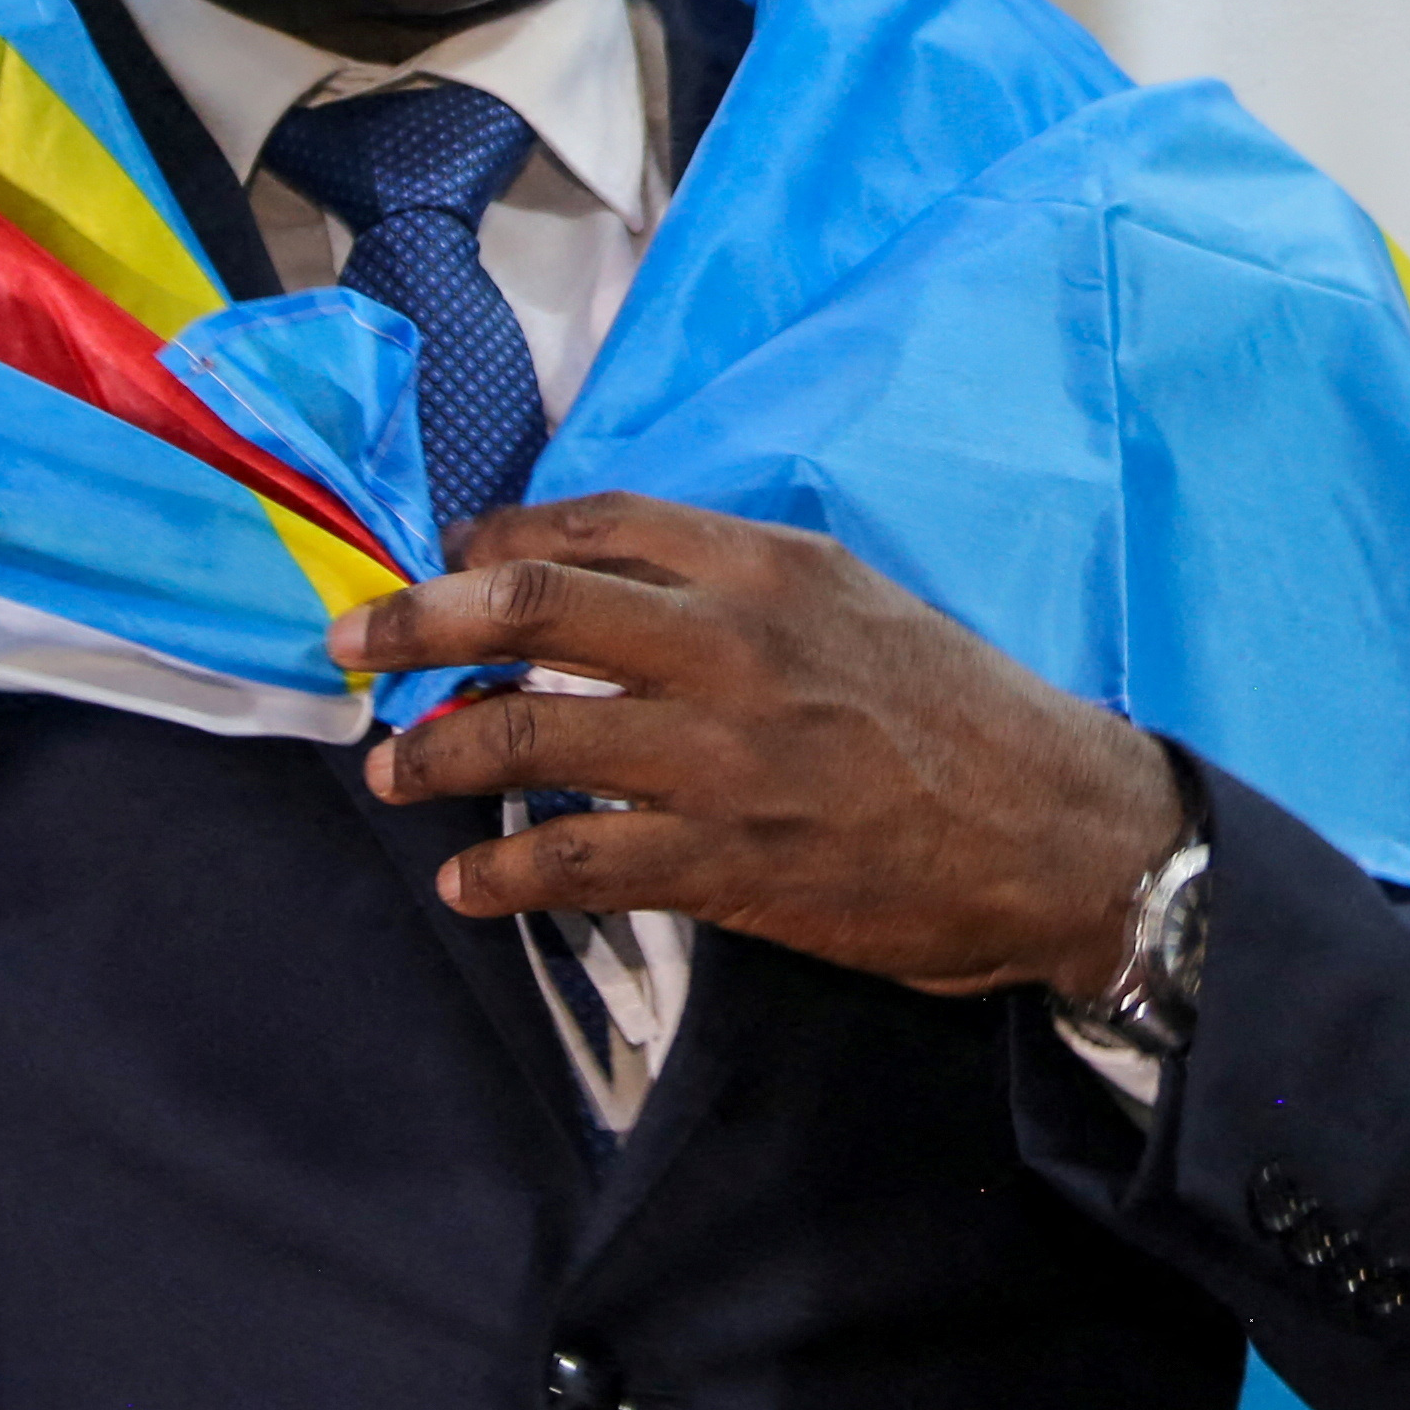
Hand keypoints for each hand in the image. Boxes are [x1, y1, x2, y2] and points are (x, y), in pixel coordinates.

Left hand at [333, 495, 1187, 993]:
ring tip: (393, 774)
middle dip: (418, 623)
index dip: (492, 542)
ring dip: (438, 752)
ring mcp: (725, 756)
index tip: (443, 565)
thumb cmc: (960, 712)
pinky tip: (470, 883)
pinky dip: (504, 873)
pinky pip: (579, 861)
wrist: (1054, 829)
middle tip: (355, 642)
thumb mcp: (855, 600)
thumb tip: (611, 586)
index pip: (594, 525)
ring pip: (533, 733)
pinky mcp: (729, 862)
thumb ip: (739, 585)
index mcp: (768, 565)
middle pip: (531, 605)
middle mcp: (735, 643)